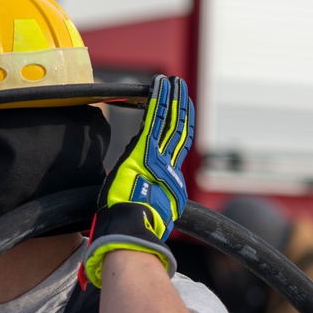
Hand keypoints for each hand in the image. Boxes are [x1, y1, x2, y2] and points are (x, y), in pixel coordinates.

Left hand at [82, 75, 193, 286]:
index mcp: (167, 182)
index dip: (180, 129)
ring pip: (169, 121)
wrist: (129, 230)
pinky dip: (159, 101)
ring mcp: (158, 158)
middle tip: (181, 88)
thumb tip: (134, 201)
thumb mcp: (141, 212)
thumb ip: (142, 200)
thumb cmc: (128, 227)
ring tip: (173, 82)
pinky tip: (160, 86)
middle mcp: (167, 167)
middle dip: (181, 108)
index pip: (175, 148)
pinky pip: (154, 120)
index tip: (184, 115)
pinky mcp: (145, 151)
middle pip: (178, 130)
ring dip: (172, 99)